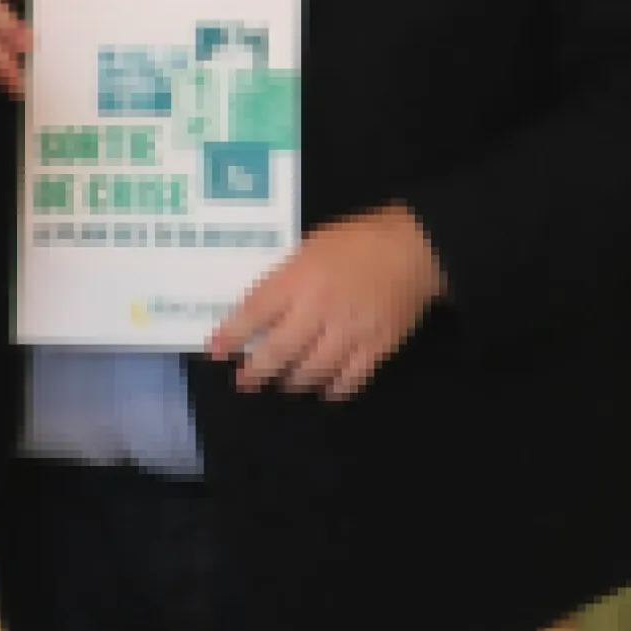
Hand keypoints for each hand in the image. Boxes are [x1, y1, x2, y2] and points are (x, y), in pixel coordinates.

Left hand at [206, 205, 445, 399]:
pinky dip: (335, 389)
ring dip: (293, 382)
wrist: (414, 246)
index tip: (215, 351)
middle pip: (278, 351)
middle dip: (256, 372)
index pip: (253, 313)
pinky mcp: (379, 346)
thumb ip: (284, 279)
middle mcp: (318, 309)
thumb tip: (259, 310)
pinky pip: (352, 378)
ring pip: (312, 370)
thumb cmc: (356, 240)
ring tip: (285, 384)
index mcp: (296, 279)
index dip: (230, 336)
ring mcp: (349, 331)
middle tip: (244, 382)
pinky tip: (325, 390)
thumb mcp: (308, 248)